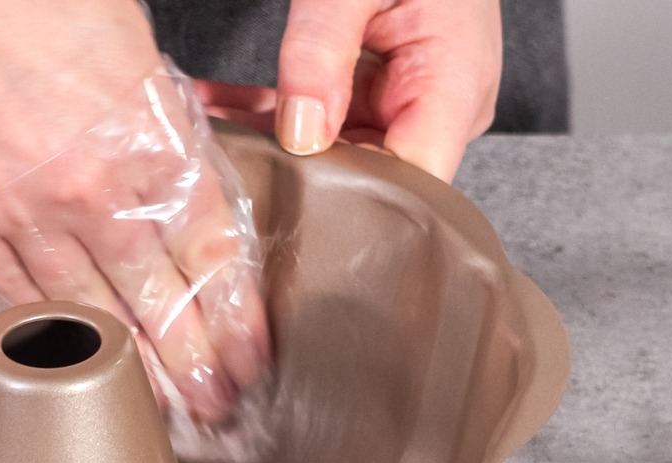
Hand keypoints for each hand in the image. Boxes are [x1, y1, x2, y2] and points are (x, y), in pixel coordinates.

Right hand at [0, 0, 269, 423]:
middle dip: (194, 364)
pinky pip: (16, 294)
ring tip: (156, 410)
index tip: (250, 356)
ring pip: (90, 314)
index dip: (235, 316)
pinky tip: (73, 360)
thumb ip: (158, 117)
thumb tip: (177, 162)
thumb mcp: (126, 43)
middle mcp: (96, 192)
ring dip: (128, 369)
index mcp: (149, 141)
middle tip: (215, 407)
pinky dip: (49, 332)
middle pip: (160, 299)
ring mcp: (27, 215)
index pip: (212, 252)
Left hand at [196, 0, 500, 182]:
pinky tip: (222, 107)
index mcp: (458, 87)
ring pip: (338, 148)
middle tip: (230, 169)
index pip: (411, 183)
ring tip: (213, 136)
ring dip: (275, 140)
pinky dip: (276, 110)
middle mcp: (442, 104)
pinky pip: (326, 114)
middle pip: (372, 172)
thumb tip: (299, 134)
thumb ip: (322, 51)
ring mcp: (410, 95)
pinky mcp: (380, 85)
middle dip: (299, 172)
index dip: (353, 203)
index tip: (288, 199)